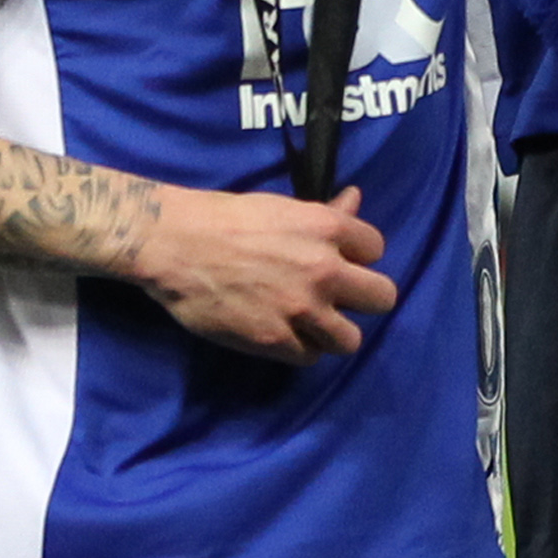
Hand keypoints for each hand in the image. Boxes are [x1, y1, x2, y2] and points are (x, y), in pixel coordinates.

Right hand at [121, 184, 396, 362]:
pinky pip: (310, 357)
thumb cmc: (226, 218)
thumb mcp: (282, 207)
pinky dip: (299, 348)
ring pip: (351, 340)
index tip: (341, 261)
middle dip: (364, 298)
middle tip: (339, 299)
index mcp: (326, 228)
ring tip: (314, 324)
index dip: (358, 256)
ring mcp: (301, 308)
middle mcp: (323, 269)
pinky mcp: (274, 340)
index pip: (376, 248)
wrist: (175, 244)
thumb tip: (354, 200)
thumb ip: (325, 214)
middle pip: (382, 297)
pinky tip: (284, 334)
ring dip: (334, 332)